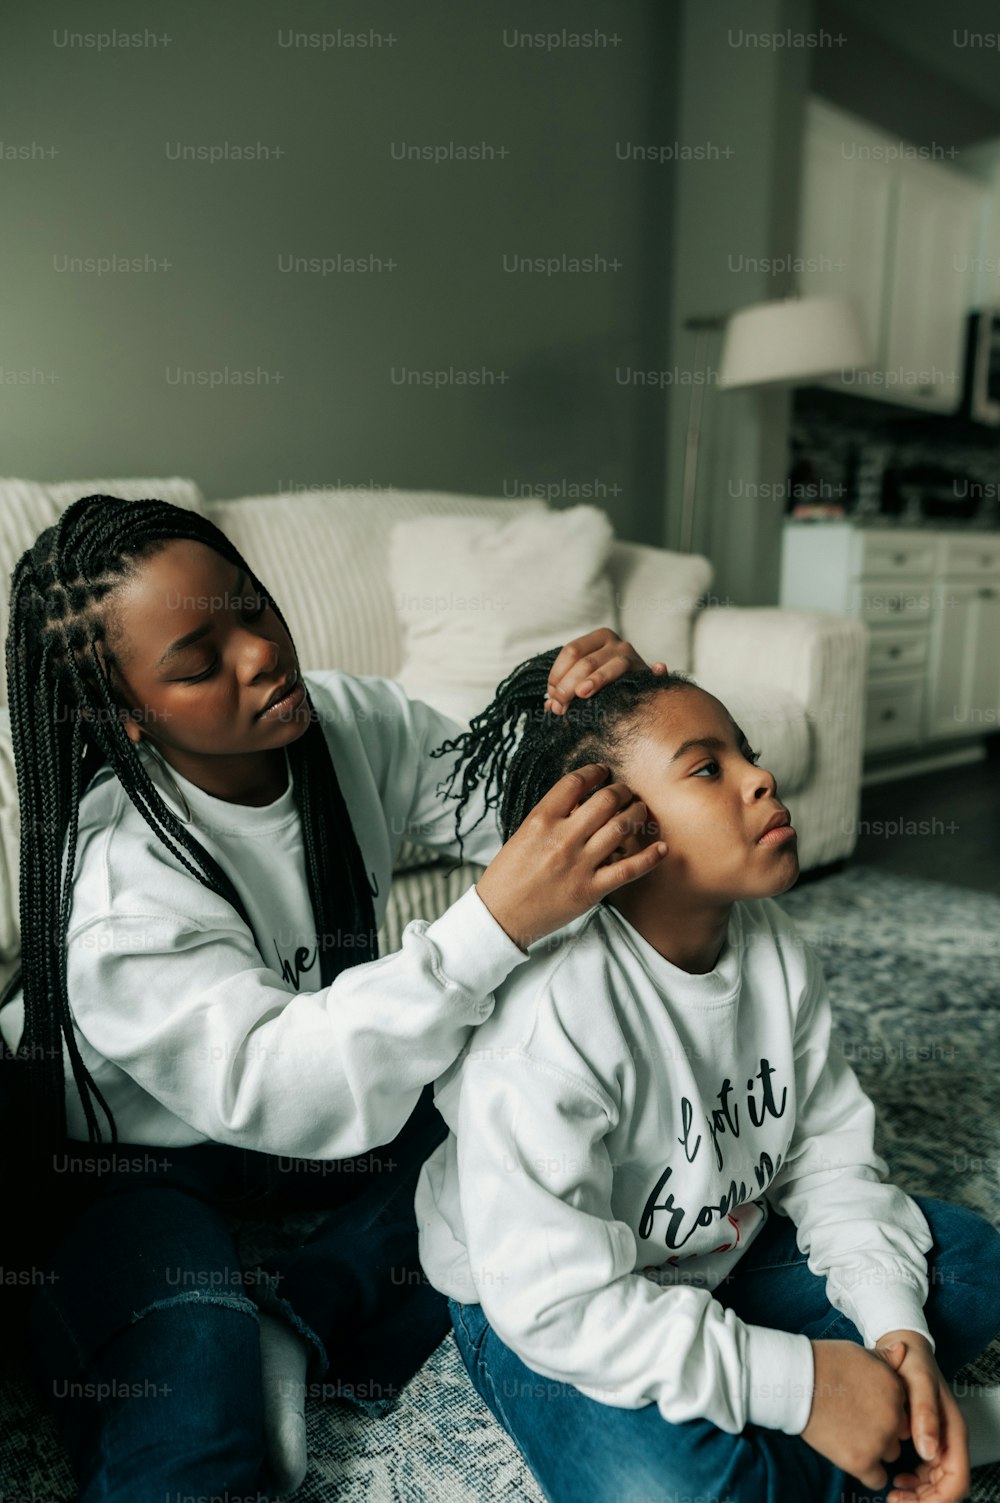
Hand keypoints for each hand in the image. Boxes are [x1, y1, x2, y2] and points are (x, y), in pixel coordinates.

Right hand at [476, 763, 666, 950]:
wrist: (500, 916)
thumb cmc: (508, 874)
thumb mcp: (523, 835)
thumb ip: (552, 817)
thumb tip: (581, 802)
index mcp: (541, 820)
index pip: (575, 783)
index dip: (595, 772)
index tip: (603, 772)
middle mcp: (563, 839)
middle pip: (606, 800)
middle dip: (622, 791)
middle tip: (626, 792)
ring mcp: (579, 864)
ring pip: (622, 828)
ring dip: (637, 814)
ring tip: (640, 811)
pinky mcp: (591, 890)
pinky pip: (630, 869)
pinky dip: (651, 857)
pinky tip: (662, 847)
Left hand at [544, 628, 667, 714]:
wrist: (635, 691)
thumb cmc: (602, 687)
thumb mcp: (581, 683)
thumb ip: (565, 690)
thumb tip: (550, 707)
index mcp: (597, 639)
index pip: (571, 651)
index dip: (557, 674)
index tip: (552, 697)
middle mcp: (616, 643)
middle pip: (586, 661)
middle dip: (569, 685)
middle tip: (560, 706)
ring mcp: (633, 657)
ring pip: (610, 667)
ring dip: (596, 680)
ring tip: (582, 693)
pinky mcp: (647, 673)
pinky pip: (653, 672)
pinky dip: (657, 670)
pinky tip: (658, 669)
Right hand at [800, 1338, 911, 1492]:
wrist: (796, 1380)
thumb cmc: (825, 1362)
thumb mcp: (860, 1353)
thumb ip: (886, 1358)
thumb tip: (904, 1349)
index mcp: (896, 1389)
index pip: (903, 1409)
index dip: (886, 1409)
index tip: (867, 1406)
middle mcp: (894, 1416)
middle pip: (899, 1433)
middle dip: (883, 1429)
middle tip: (857, 1419)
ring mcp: (880, 1440)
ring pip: (890, 1454)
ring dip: (875, 1448)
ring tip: (850, 1434)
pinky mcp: (862, 1461)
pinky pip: (877, 1478)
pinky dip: (867, 1472)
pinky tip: (851, 1456)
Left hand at [875, 1332, 969, 1502]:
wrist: (902, 1345)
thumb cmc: (912, 1361)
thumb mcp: (918, 1382)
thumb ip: (925, 1414)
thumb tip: (928, 1452)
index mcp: (954, 1430)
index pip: (956, 1480)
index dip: (937, 1499)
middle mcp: (950, 1439)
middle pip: (947, 1486)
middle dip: (925, 1501)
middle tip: (895, 1501)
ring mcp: (940, 1440)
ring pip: (937, 1482)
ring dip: (919, 1494)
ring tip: (893, 1493)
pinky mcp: (927, 1438)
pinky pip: (927, 1470)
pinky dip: (914, 1481)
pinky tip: (895, 1477)